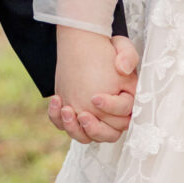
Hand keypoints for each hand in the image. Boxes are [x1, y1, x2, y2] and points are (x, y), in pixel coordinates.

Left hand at [49, 30, 138, 145]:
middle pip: (108, 134)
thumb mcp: (121, 45)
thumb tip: (123, 68)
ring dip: (74, 129)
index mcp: (127, 100)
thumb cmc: (105, 50)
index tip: (95, 97)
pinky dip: (57, 119)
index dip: (111, 108)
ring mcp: (92, 118)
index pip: (124, 114)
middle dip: (95, 128)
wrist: (83, 47)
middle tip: (83, 115)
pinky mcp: (74, 116)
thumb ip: (128, 55)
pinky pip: (64, 127)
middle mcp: (112, 115)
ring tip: (66, 110)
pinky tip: (56, 100)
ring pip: (85, 137)